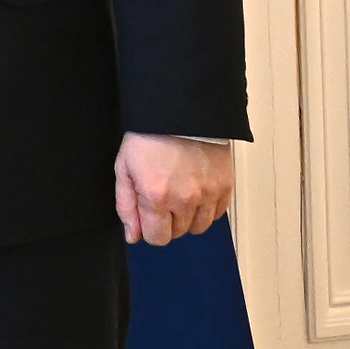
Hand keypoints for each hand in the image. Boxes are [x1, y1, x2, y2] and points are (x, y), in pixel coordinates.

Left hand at [114, 133, 234, 244]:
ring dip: (188, 216)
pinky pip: (217, 214)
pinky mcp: (225, 186)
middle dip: (168, 220)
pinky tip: (197, 189)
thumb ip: (126, 205)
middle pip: (178, 233)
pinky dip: (207, 208)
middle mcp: (184, 200)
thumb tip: (133, 236)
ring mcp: (208, 194)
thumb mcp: (124, 166)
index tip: (149, 213)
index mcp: (156, 196)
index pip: (158, 238)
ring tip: (181, 192)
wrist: (180, 109)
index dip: (151, 228)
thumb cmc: (149, 135)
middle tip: (164, 195)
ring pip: (199, 227)